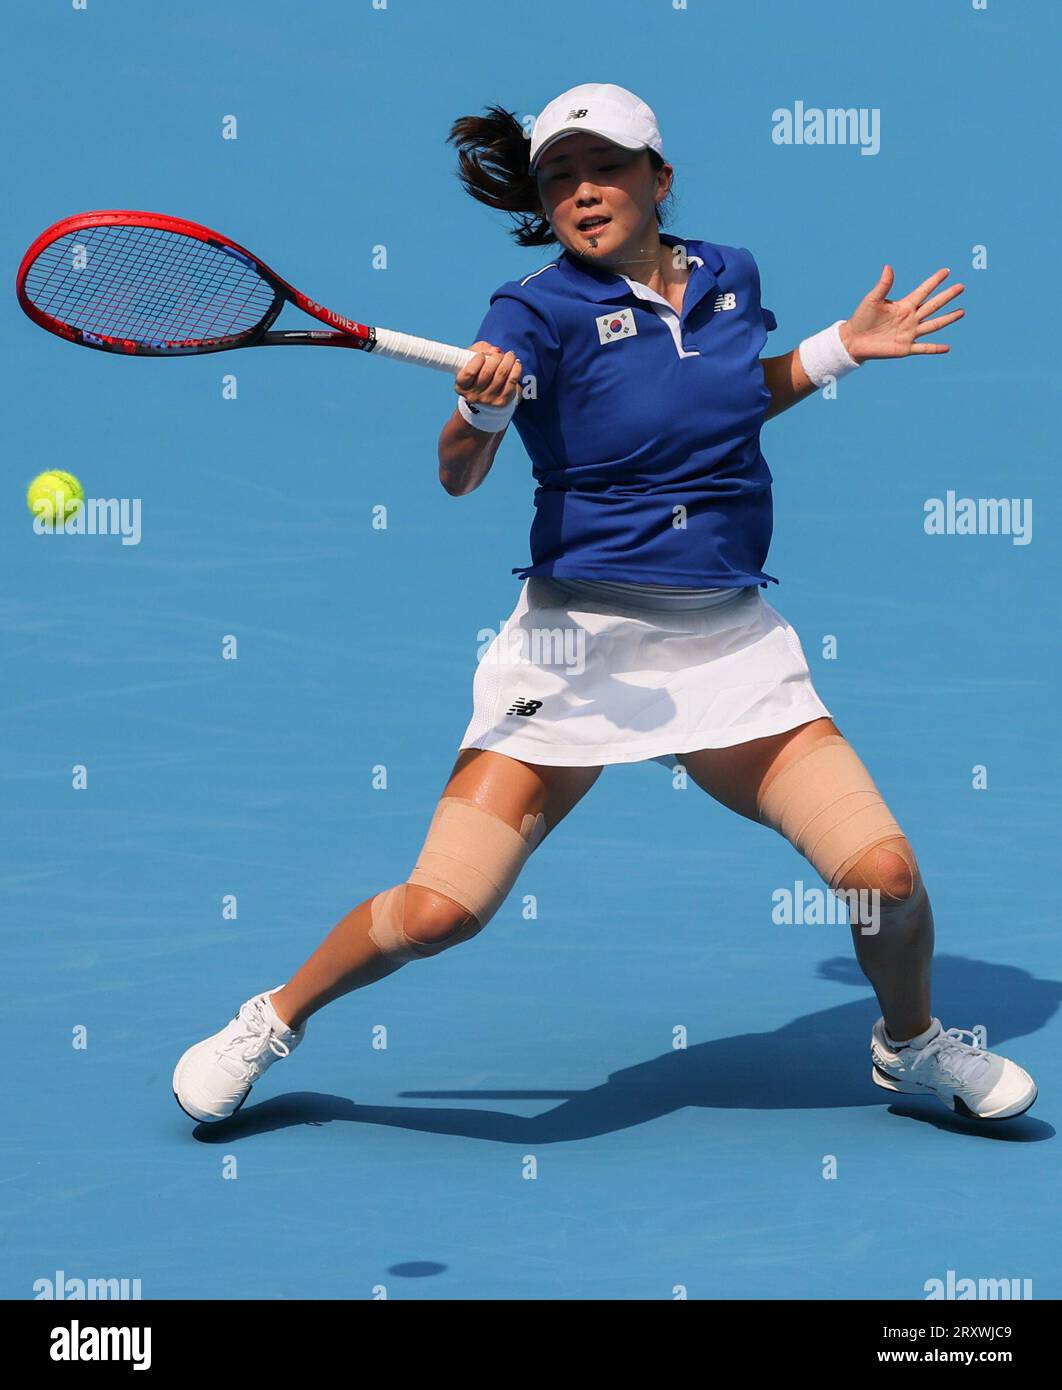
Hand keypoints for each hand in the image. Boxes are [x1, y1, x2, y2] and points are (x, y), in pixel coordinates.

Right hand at [455, 341, 522, 406]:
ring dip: (508, 361)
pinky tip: (516, 363)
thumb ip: (480, 349)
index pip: (469, 372)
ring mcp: (488, 400)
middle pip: (487, 372)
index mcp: (461, 386)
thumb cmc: (478, 372)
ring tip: (510, 355)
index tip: (482, 355)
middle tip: (499, 354)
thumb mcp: (472, 359)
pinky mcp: (502, 401)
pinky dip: (516, 369)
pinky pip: (512, 382)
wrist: (487, 394)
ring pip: (501, 375)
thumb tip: (495, 351)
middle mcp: (473, 396)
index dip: (477, 360)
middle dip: (496, 358)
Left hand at [839, 266, 964, 363]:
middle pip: (933, 305)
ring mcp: (909, 333)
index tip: (946, 271)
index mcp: (904, 305)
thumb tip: (888, 267)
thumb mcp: (872, 300)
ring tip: (962, 312)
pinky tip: (947, 348)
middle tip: (961, 287)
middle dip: (947, 296)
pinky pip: (923, 348)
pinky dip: (934, 348)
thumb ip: (883, 285)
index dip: (934, 281)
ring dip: (948, 318)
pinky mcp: (905, 348)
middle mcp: (910, 318)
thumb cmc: (861, 318)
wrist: (853, 340)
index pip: (923, 291)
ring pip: (933, 324)